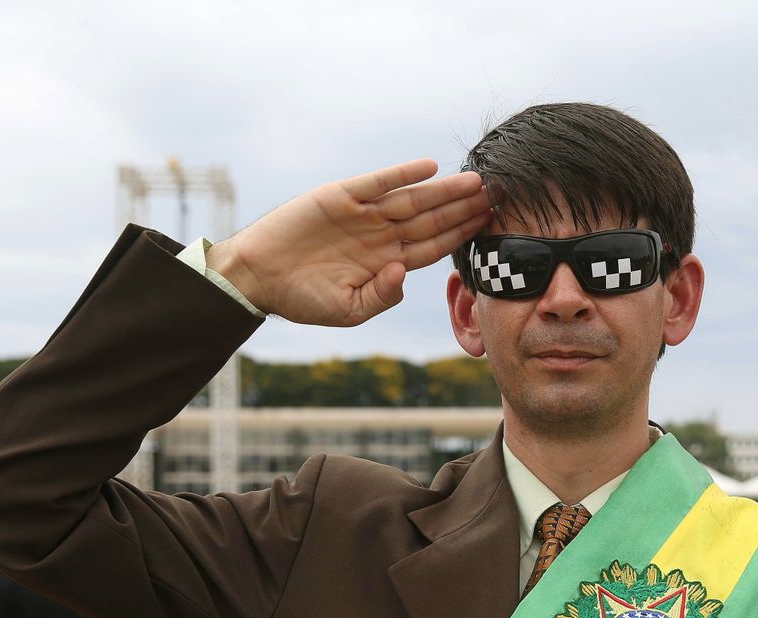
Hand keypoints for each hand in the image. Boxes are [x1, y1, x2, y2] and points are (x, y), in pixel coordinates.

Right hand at [206, 160, 491, 325]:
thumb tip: (404, 272)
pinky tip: (428, 167)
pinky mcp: (341, 196)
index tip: (491, 228)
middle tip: (498, 197)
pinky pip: (378, 183)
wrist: (260, 277)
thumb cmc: (305, 299)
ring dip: (443, 191)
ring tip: (474, 182)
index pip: (435, 247)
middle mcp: (382, 235)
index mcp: (388, 262)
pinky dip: (401, 175)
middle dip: (463, 210)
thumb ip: (381, 295)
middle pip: (432, 220)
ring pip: (412, 200)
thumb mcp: (348, 309)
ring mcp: (364, 214)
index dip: (461, 236)